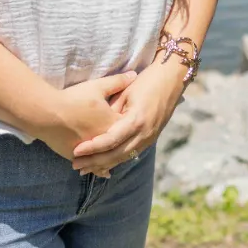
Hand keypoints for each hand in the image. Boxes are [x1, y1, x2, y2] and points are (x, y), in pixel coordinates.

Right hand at [31, 72, 135, 160]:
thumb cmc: (73, 99)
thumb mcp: (97, 87)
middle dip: (129, 146)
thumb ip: (117, 82)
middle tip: (138, 147)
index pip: (130, 126)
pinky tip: (103, 173)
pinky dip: (100, 168)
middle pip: (121, 146)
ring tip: (122, 163)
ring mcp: (90, 151)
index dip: (134, 123)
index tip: (140, 121)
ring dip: (114, 161)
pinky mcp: (76, 156)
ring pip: (107, 159)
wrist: (47, 114)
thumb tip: (134, 74)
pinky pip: (92, 165)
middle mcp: (105, 141)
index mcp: (113, 124)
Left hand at [69, 62, 188, 175]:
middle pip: (116, 154)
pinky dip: (116, 160)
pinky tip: (103, 165)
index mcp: (136, 120)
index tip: (76, 151)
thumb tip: (96, 125)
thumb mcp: (126, 92)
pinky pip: (131, 154)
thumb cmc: (147, 81)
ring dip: (104, 164)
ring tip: (85, 168)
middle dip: (95, 161)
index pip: (110, 140)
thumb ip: (112, 109)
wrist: (172, 79)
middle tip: (75, 165)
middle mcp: (144, 133)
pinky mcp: (151, 139)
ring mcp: (149, 138)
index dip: (92, 147)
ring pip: (123, 158)